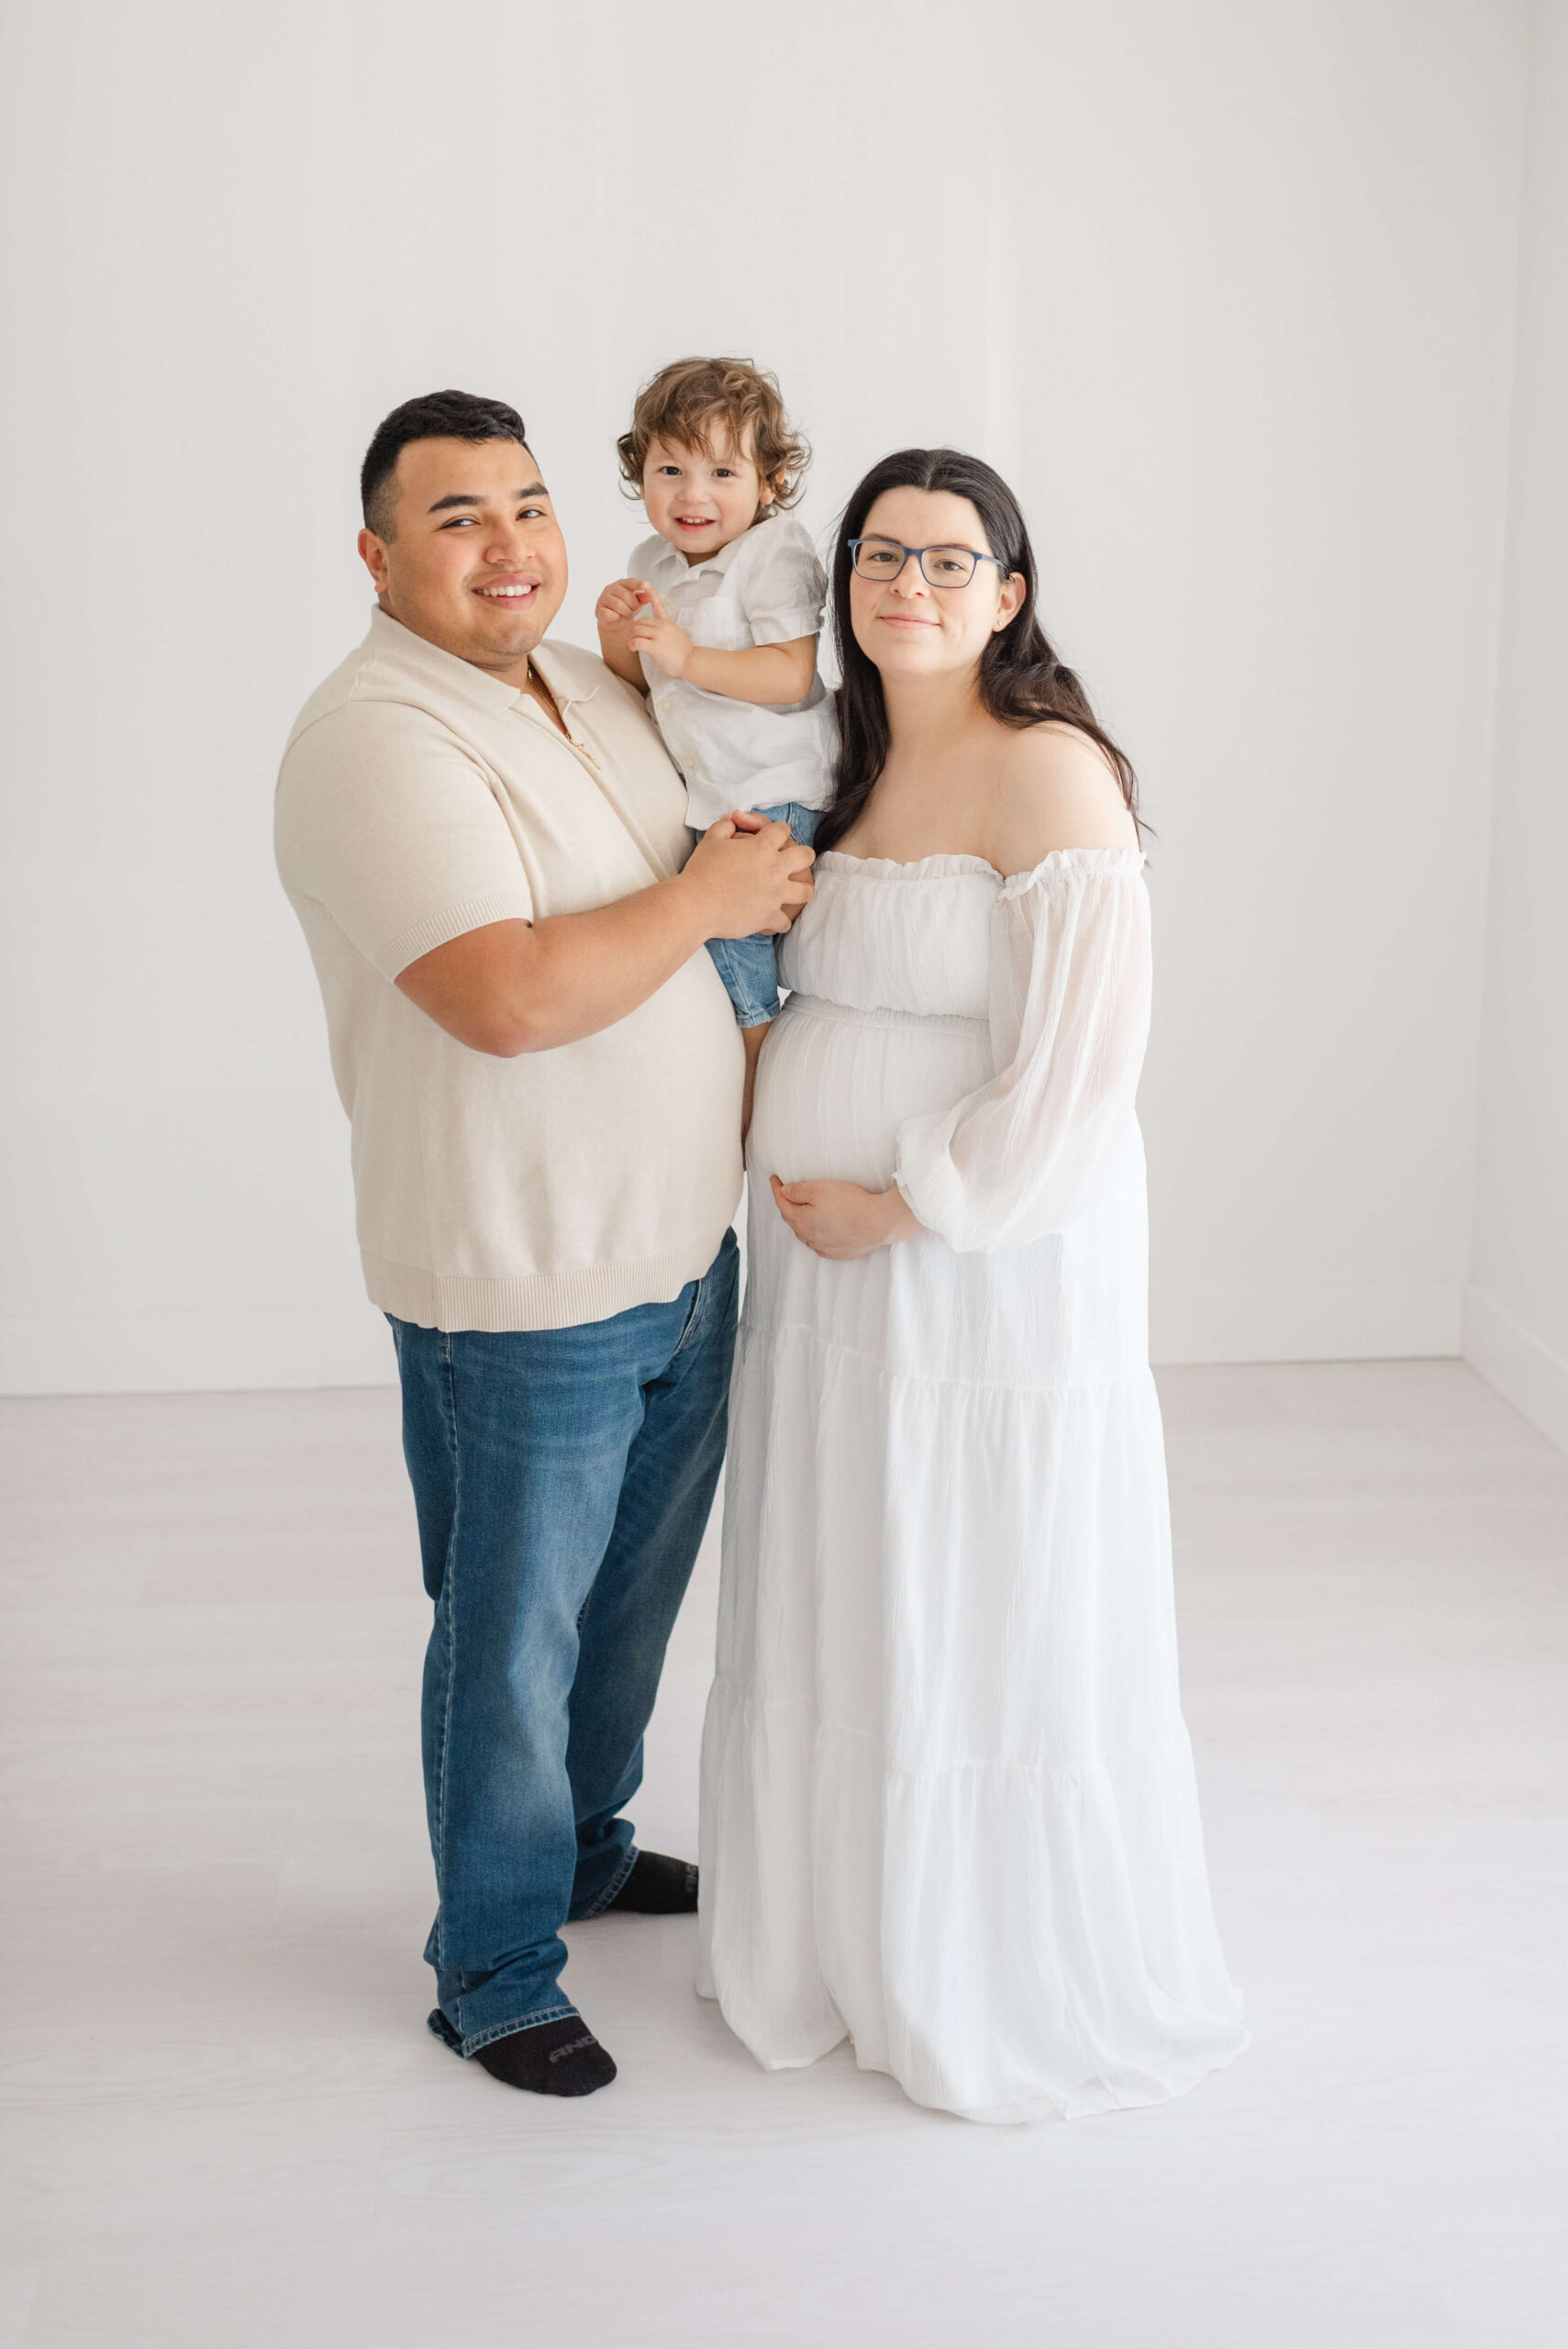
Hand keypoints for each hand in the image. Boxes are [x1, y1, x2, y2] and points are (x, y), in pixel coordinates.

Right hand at [595, 576, 651, 649]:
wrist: (615, 622)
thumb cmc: (626, 608)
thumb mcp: (637, 602)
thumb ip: (643, 597)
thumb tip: (650, 592)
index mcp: (621, 583)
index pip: (630, 582)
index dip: (639, 584)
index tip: (646, 585)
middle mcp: (610, 588)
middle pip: (626, 596)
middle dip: (633, 605)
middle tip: (634, 610)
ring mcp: (603, 598)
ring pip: (618, 605)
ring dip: (626, 612)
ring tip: (627, 614)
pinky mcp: (599, 609)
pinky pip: (608, 613)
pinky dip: (616, 617)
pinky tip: (618, 617)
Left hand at [628, 587, 692, 678]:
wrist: (691, 661)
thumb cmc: (684, 653)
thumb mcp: (677, 635)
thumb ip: (667, 630)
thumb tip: (659, 633)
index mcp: (667, 623)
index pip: (659, 607)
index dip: (653, 596)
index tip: (648, 588)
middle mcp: (662, 626)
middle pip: (640, 621)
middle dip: (634, 630)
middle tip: (634, 638)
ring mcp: (658, 635)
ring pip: (636, 630)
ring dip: (632, 637)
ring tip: (634, 645)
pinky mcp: (654, 646)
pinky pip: (636, 641)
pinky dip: (632, 645)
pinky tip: (633, 648)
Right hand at [683, 813, 813, 938]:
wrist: (697, 903)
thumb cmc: (702, 870)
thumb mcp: (711, 839)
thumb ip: (725, 826)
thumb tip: (731, 820)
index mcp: (762, 847)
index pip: (782, 830)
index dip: (779, 829)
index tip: (774, 834)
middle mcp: (774, 869)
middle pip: (805, 856)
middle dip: (802, 856)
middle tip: (794, 860)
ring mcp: (775, 894)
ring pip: (805, 891)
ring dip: (801, 889)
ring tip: (792, 891)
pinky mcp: (769, 916)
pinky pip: (785, 922)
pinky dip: (780, 922)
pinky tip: (772, 919)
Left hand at [769, 1176, 921, 1259]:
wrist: (879, 1223)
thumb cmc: (851, 1204)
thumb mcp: (820, 1189)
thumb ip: (798, 1190)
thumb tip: (783, 1192)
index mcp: (802, 1221)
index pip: (782, 1204)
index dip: (776, 1189)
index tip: (774, 1179)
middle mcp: (810, 1237)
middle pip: (793, 1220)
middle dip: (787, 1206)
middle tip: (786, 1193)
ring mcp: (825, 1247)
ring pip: (806, 1235)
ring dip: (801, 1223)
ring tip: (802, 1212)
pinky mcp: (839, 1253)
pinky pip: (821, 1244)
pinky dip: (816, 1236)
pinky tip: (821, 1231)